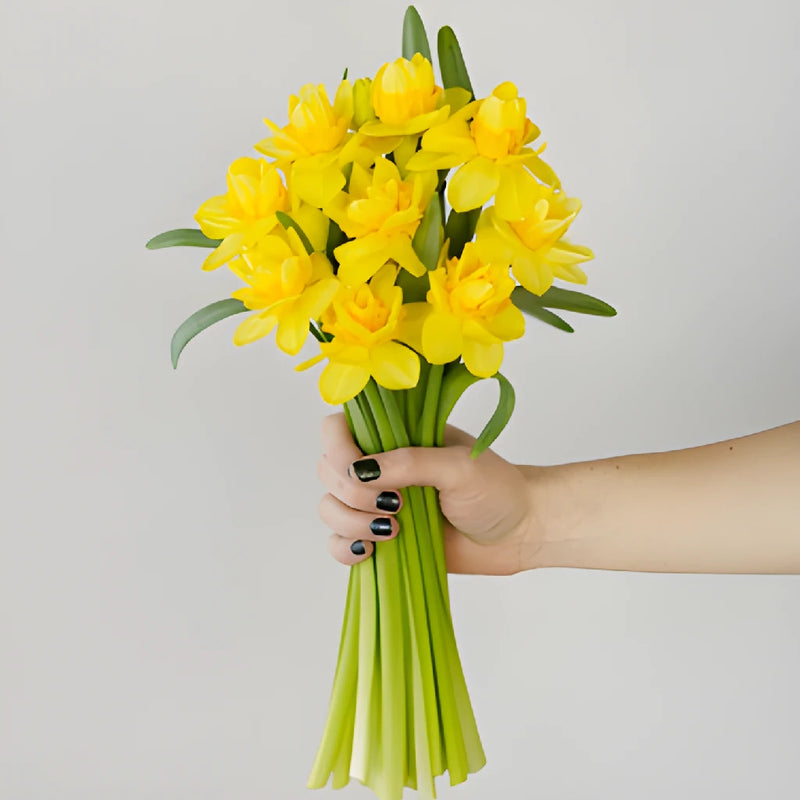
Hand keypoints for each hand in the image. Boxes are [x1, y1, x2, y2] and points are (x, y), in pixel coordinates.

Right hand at [317, 413, 540, 574]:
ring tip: (394, 530)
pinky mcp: (381, 539)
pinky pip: (340, 543)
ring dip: (350, 522)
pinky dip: (346, 548)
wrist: (519, 532)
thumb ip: (409, 463)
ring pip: (329, 508)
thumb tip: (360, 471)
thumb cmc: (497, 490)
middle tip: (395, 505)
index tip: (362, 470)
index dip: (338, 448)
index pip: (338, 429)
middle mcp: (380, 467)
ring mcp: (377, 504)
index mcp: (395, 435)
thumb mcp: (457, 466)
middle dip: (350, 493)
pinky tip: (372, 551)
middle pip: (328, 471)